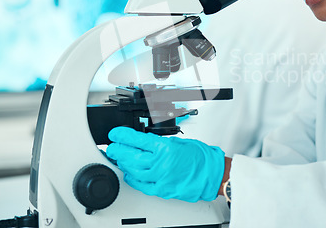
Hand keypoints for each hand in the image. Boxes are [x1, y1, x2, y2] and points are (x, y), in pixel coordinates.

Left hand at [106, 126, 224, 202]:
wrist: (213, 174)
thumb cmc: (201, 158)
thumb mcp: (179, 142)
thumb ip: (161, 143)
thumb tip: (145, 142)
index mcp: (166, 148)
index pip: (138, 140)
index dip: (123, 136)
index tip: (115, 134)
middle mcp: (161, 163)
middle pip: (132, 156)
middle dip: (118, 151)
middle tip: (112, 148)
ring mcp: (160, 178)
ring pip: (134, 171)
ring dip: (124, 164)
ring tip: (119, 159)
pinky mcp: (162, 190)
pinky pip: (142, 185)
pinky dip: (133, 179)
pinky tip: (129, 174)